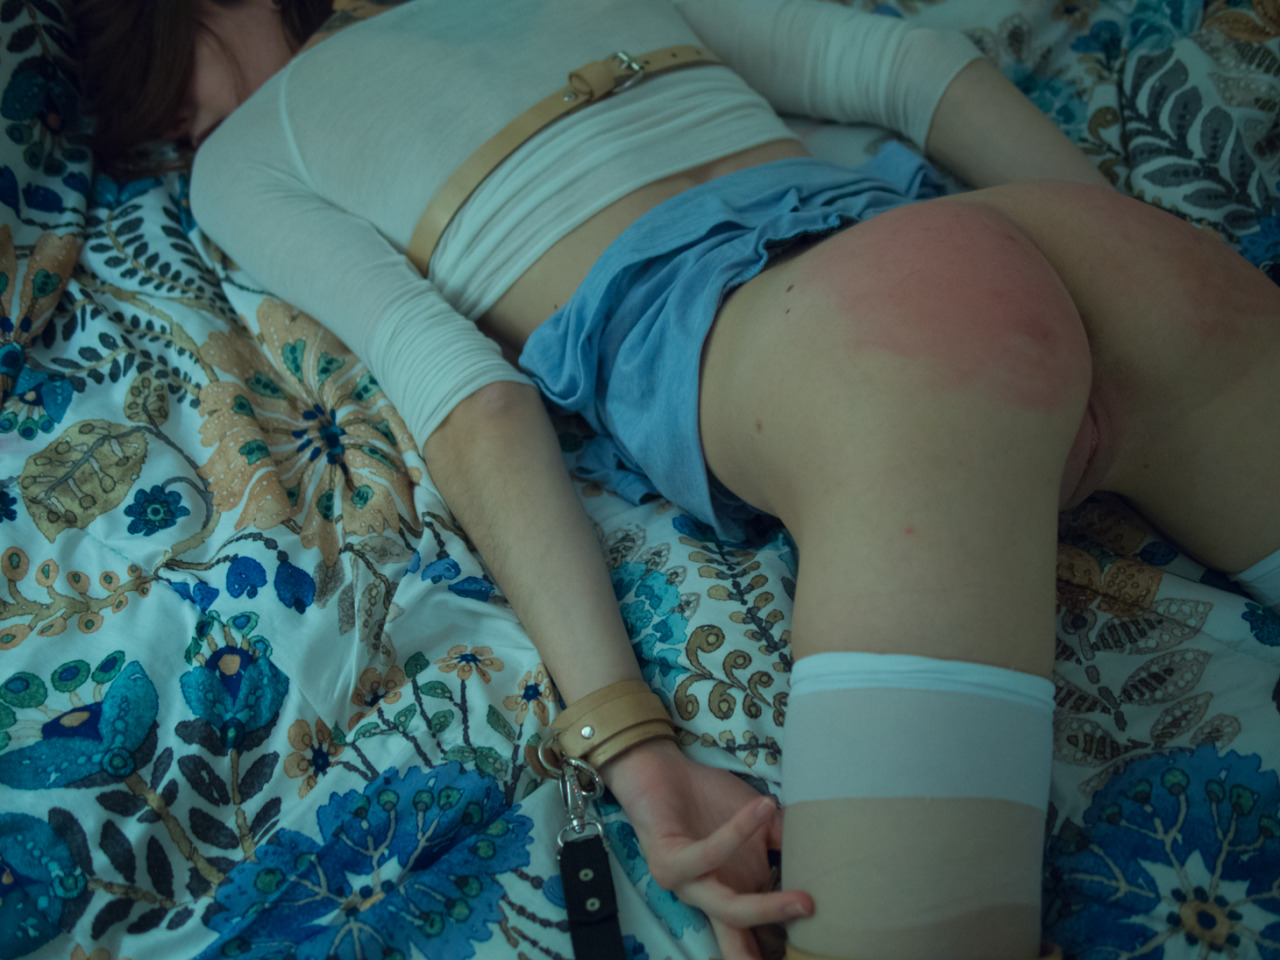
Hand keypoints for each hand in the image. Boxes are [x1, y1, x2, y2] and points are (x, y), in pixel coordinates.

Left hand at [600, 738, 813, 959]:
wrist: (661, 769)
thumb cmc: (709, 801)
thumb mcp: (758, 826)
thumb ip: (784, 844)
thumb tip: (824, 857)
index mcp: (730, 894)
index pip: (752, 937)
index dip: (773, 950)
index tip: (813, 948)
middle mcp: (706, 897)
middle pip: (741, 933)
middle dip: (774, 941)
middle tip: (815, 930)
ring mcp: (684, 883)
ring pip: (726, 908)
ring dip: (766, 908)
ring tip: (804, 901)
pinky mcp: (666, 860)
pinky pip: (706, 856)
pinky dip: (738, 833)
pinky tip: (764, 809)